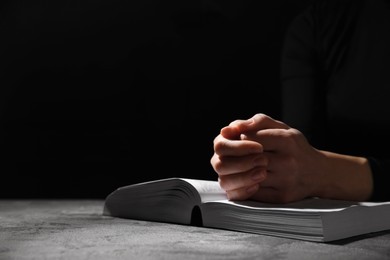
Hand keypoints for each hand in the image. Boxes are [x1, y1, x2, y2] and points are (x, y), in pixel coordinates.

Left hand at [211, 113, 372, 202]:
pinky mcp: (280, 196)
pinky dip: (243, 185)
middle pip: (248, 158)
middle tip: (234, 154)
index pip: (249, 138)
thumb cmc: (294, 147)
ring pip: (248, 176)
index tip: (239, 140)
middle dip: (236, 156)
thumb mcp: (281, 127)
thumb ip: (257, 122)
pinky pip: (253, 192)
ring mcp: (284, 181)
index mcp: (286, 140)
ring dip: (238, 171)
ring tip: (238, 166)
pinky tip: (244, 178)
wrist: (318, 173)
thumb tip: (229, 129)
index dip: (239, 139)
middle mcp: (287, 161)